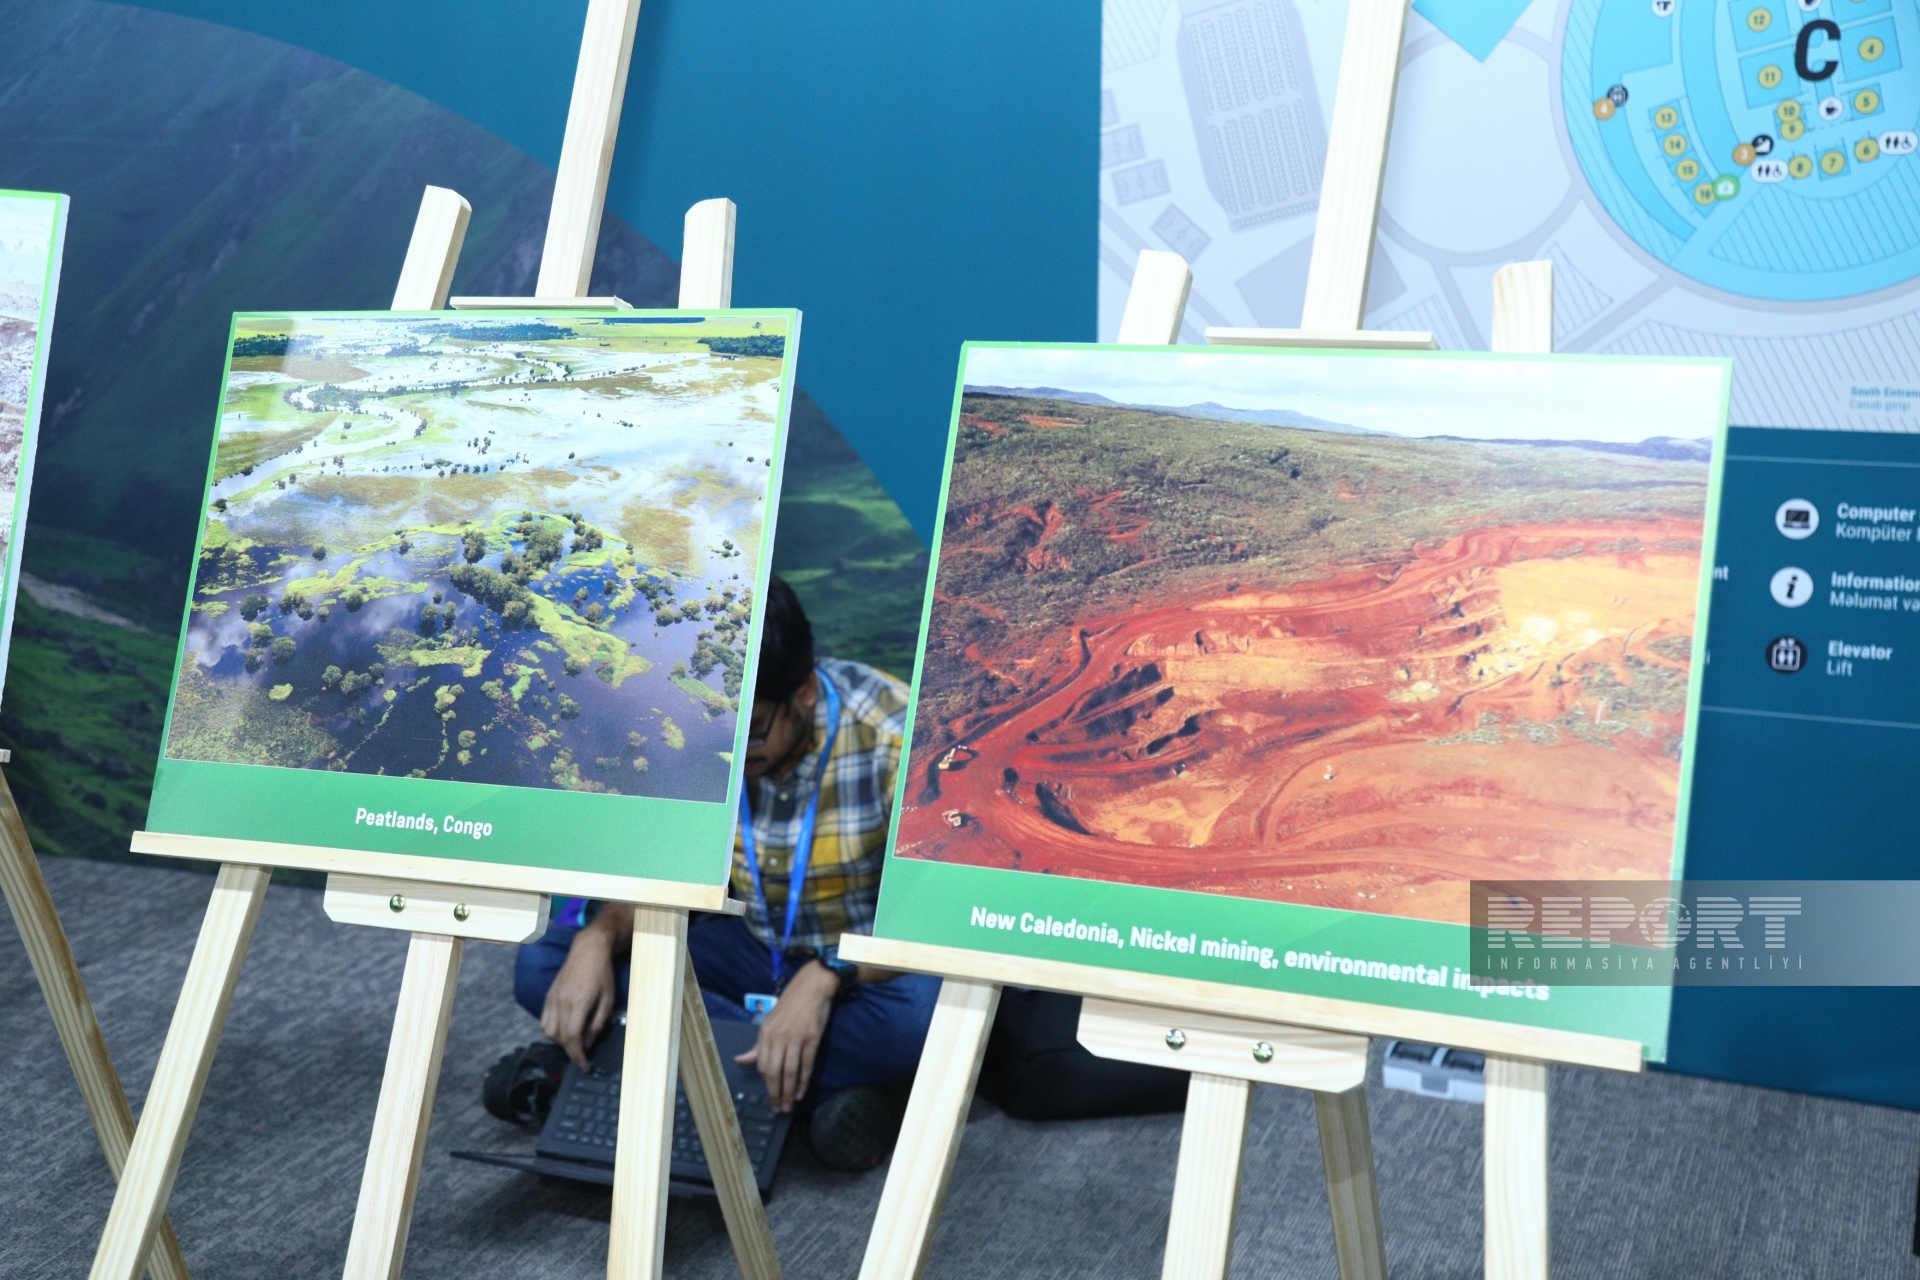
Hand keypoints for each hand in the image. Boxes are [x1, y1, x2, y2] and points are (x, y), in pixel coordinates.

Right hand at [541, 910, 628, 1068]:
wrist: (588, 951)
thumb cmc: (603, 974)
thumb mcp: (608, 1000)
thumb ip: (598, 1023)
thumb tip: (588, 1043)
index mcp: (578, 1004)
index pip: (572, 1038)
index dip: (577, 1056)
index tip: (584, 1066)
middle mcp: (561, 1003)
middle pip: (559, 1038)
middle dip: (570, 1051)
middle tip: (583, 1054)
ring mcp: (552, 999)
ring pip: (548, 1031)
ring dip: (560, 1041)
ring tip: (574, 1040)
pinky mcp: (548, 996)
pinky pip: (543, 1021)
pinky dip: (551, 1030)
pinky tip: (563, 1029)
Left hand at [735, 961, 836, 1111]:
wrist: (812, 987)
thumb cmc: (790, 1005)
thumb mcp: (770, 1022)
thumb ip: (758, 1045)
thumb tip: (741, 1060)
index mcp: (765, 1033)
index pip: (762, 1065)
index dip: (766, 1083)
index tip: (771, 1095)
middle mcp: (778, 1038)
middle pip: (774, 1072)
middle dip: (775, 1094)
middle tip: (778, 1109)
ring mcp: (796, 1039)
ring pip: (790, 1072)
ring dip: (788, 1092)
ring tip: (788, 1106)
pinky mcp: (812, 1040)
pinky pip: (806, 1065)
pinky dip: (803, 1081)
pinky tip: (801, 1093)